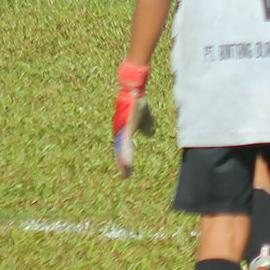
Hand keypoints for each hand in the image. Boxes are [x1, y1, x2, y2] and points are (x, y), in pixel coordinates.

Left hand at [113, 60, 154, 174]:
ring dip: (124, 161)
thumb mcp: (146, 118)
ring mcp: (122, 130)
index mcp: (124, 132)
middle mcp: (120, 132)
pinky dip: (126, 154)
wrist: (135, 92)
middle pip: (120, 151)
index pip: (123, 148)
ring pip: (122, 149)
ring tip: (126, 172)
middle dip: (123, 164)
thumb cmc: (138, 102)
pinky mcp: (125, 128)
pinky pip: (125, 144)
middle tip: (126, 176)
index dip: (124, 159)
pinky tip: (127, 162)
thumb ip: (147, 127)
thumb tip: (149, 134)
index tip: (127, 172)